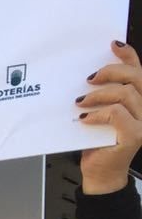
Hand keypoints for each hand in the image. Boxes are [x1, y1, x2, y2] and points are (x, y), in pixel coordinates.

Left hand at [78, 42, 141, 194]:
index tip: (112, 45)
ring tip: (81, 101)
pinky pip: (116, 113)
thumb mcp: (97, 115)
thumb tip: (88, 77)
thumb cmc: (98, 145)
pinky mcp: (134, 135)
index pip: (139, 71)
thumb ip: (100, 97)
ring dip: (99, 94)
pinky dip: (98, 113)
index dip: (128, 55)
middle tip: (90, 78)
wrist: (100, 174)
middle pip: (136, 77)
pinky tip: (85, 118)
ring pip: (125, 94)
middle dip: (111, 72)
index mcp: (139, 100)